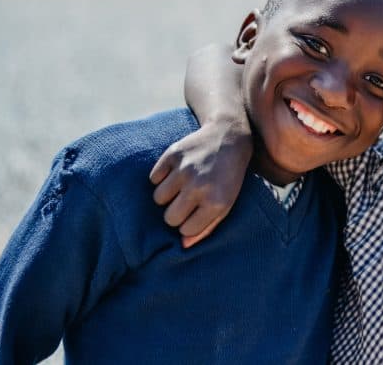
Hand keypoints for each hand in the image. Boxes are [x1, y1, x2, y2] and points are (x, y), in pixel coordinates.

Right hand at [150, 121, 251, 247]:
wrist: (229, 137)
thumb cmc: (228, 176)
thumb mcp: (227, 203)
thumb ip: (207, 227)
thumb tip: (183, 245)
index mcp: (216, 202)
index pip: (186, 229)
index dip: (188, 224)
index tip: (195, 214)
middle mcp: (199, 186)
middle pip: (169, 217)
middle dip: (175, 213)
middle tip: (186, 202)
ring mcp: (184, 169)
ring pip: (158, 199)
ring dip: (167, 195)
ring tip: (181, 186)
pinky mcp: (173, 154)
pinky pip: (154, 178)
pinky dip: (161, 177)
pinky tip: (175, 172)